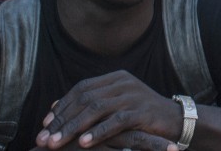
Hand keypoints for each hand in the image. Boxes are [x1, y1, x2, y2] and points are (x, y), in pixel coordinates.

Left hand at [35, 72, 180, 149]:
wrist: (175, 120)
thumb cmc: (141, 116)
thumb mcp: (116, 105)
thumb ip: (91, 104)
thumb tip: (55, 108)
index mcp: (115, 77)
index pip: (81, 88)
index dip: (62, 106)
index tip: (45, 125)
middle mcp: (123, 82)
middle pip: (85, 99)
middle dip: (62, 120)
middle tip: (44, 138)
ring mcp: (133, 95)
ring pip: (96, 109)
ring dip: (73, 128)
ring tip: (56, 143)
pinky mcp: (142, 111)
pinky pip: (116, 121)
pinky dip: (98, 132)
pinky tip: (84, 143)